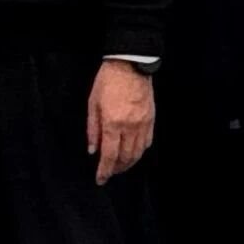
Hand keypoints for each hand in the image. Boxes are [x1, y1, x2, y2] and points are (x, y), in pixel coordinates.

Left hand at [86, 60, 155, 182]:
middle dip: (116, 169)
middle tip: (109, 173)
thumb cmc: (108, 81)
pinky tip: (133, 153)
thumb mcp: (93, 104)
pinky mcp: (151, 119)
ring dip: (129, 164)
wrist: (130, 64)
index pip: (109, 155)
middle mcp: (130, 127)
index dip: (104, 171)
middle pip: (125, 158)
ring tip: (120, 167)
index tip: (100, 180)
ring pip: (138, 153)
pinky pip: (147, 142)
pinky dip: (140, 152)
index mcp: (113, 123)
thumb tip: (93, 150)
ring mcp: (143, 124)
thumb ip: (93, 129)